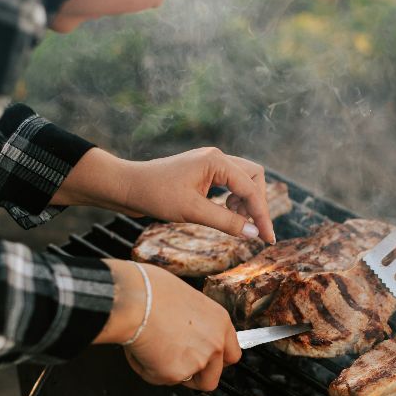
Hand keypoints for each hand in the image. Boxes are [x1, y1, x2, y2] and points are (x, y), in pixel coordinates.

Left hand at [55, 147, 274, 243]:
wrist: (127, 187)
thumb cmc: (155, 195)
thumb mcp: (192, 212)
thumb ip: (226, 222)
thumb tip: (254, 232)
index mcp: (216, 161)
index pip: (251, 188)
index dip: (262, 215)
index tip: (268, 238)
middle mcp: (216, 158)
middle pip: (254, 177)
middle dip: (257, 203)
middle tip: (252, 229)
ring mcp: (209, 164)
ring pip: (243, 179)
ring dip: (245, 202)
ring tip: (237, 222)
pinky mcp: (202, 173)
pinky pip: (229, 183)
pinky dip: (233, 199)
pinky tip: (225, 213)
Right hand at [94, 260, 241, 391]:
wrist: (134, 300)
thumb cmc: (152, 290)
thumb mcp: (187, 299)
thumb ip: (196, 322)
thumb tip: (185, 331)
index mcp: (220, 322)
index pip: (232, 354)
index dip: (215, 361)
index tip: (203, 360)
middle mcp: (215, 343)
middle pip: (214, 376)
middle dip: (196, 375)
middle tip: (177, 363)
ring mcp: (198, 361)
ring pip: (188, 382)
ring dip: (172, 374)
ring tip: (154, 353)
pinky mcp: (176, 373)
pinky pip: (161, 380)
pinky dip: (148, 371)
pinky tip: (141, 351)